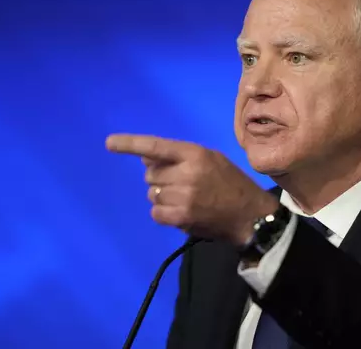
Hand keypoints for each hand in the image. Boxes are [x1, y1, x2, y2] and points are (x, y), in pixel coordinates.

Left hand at [106, 134, 278, 245]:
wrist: (251, 215)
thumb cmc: (232, 184)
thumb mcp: (212, 160)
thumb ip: (181, 157)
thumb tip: (146, 159)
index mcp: (195, 154)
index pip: (156, 146)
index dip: (131, 144)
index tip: (110, 143)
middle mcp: (187, 173)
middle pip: (150, 174)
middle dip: (161, 178)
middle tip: (182, 184)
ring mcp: (183, 196)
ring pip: (152, 194)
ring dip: (164, 197)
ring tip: (187, 199)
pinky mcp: (181, 217)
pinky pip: (155, 212)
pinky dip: (165, 213)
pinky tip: (183, 212)